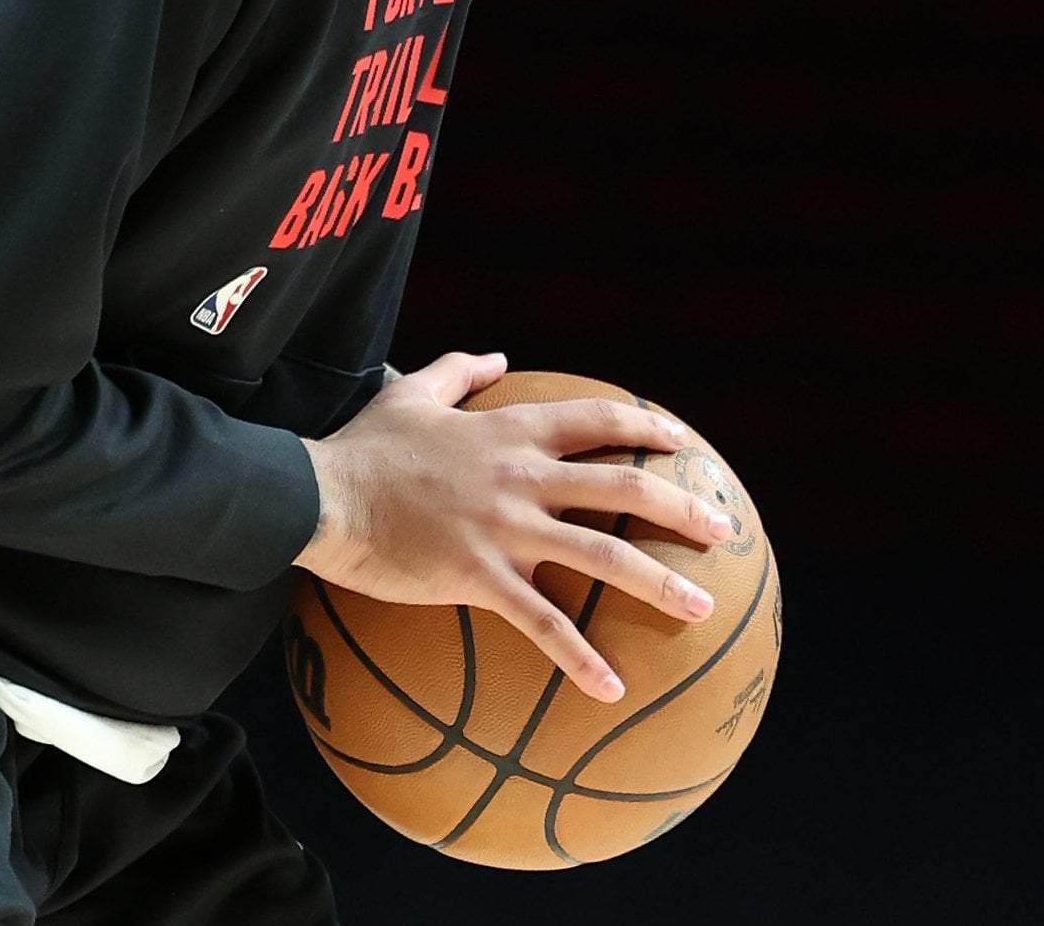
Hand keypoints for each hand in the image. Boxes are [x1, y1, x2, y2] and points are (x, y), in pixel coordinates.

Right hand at [297, 351, 737, 702]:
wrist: (319, 494)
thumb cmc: (362, 448)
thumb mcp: (410, 392)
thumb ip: (459, 370)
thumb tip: (499, 355)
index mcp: (509, 430)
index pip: (596, 421)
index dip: (646, 426)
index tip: (681, 440)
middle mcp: (520, 476)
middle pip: (622, 486)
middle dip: (681, 507)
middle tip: (724, 528)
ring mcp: (504, 528)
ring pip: (601, 554)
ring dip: (659, 582)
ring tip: (703, 608)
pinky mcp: (478, 577)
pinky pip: (541, 622)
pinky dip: (580, 657)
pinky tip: (613, 688)